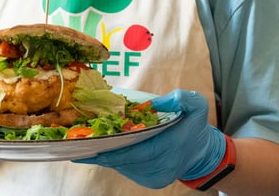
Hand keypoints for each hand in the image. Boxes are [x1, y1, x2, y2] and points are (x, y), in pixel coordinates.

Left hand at [74, 89, 226, 188]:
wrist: (201, 151)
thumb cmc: (195, 125)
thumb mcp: (196, 105)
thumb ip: (181, 98)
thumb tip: (156, 103)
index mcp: (172, 147)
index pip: (139, 152)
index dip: (115, 149)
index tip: (94, 144)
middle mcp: (162, 167)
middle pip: (126, 161)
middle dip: (102, 152)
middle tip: (77, 144)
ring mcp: (155, 177)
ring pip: (124, 166)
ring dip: (104, 156)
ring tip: (81, 145)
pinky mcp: (149, 181)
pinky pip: (127, 169)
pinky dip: (113, 159)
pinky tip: (98, 150)